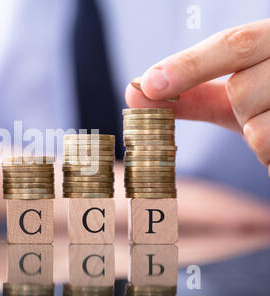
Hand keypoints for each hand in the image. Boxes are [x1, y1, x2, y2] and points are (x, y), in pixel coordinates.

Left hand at [125, 18, 269, 174]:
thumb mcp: (237, 93)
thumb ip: (191, 92)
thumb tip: (135, 91)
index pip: (234, 44)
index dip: (187, 67)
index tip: (148, 85)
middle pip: (241, 90)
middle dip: (237, 110)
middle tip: (254, 111)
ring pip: (257, 127)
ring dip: (255, 136)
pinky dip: (269, 156)